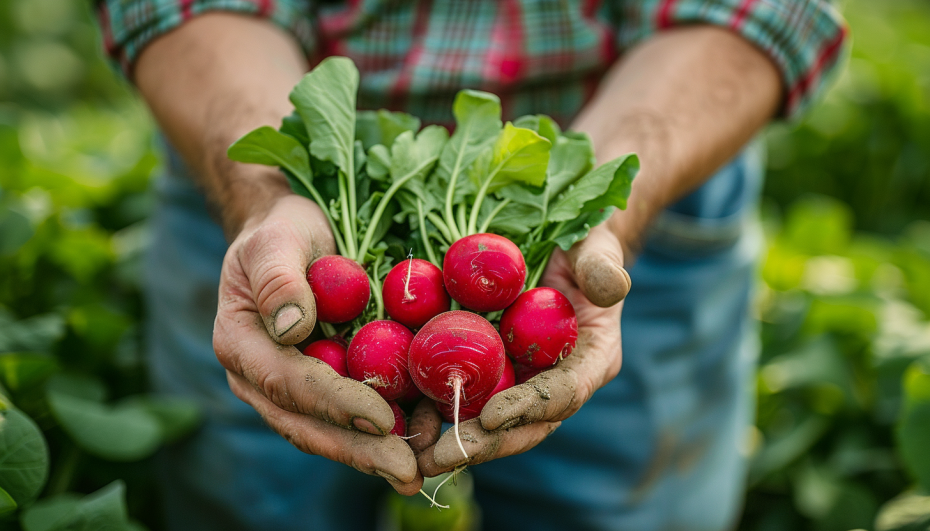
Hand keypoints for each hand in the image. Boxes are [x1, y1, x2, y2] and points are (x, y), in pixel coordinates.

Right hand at [213, 194, 422, 494]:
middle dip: (361, 452)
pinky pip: (350, 417)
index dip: (336, 405)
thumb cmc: (281, 232)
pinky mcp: (321, 387)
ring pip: (330, 432)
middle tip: (409, 473)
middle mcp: (260, 379)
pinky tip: (426, 434)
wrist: (286, 237)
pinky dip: (388, 430)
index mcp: (241, 345)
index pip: (289, 384)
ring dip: (377, 453)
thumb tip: (293, 328)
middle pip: (309, 425)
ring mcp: (289, 389)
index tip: (382, 419)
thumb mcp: (276, 241)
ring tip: (426, 466)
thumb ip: (278, 280)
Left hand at [410, 222, 628, 474]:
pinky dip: (433, 409)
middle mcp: (555, 381)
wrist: (560, 248)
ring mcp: (520, 380)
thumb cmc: (585, 244)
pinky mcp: (489, 370)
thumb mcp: (598, 249)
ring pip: (488, 421)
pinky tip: (403, 418)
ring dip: (451, 440)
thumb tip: (611, 288)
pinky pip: (462, 394)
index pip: (563, 393)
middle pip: (523, 425)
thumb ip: (603, 268)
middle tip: (442, 458)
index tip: (492, 417)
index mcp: (592, 360)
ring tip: (415, 455)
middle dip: (482, 444)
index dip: (529, 408)